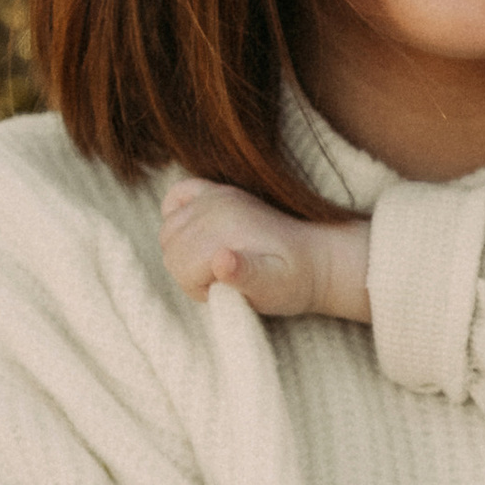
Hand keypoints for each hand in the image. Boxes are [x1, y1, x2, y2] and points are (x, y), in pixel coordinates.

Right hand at [159, 177, 369, 321]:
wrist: (317, 259)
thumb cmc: (293, 280)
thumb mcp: (274, 288)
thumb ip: (245, 276)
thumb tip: (221, 259)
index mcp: (226, 228)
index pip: (180, 268)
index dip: (200, 288)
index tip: (227, 291)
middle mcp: (217, 205)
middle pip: (171, 250)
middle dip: (191, 273)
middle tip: (224, 281)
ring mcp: (217, 195)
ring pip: (168, 231)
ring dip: (184, 253)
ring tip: (215, 264)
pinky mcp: (218, 193)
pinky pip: (176, 195)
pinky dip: (175, 215)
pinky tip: (199, 235)